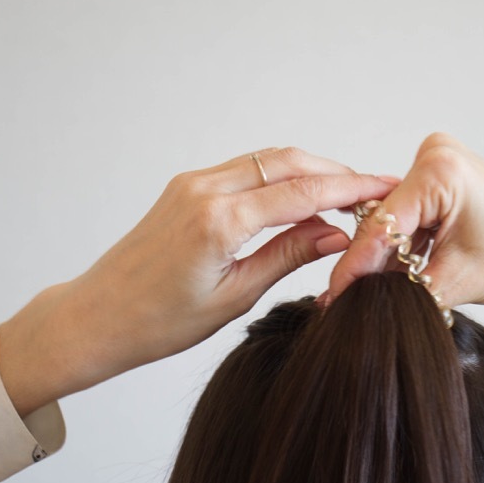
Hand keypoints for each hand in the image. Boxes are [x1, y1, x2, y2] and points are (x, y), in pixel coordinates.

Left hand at [0, 147, 397, 415]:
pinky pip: (245, 169)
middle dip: (336, 172)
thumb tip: (336, 233)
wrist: (98, 316)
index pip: (302, 193)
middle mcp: (205, 190)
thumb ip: (288, 256)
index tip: (385, 189)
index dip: (350, 189)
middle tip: (374, 190)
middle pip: (289, 162)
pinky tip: (301, 197)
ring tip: (345, 195)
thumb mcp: (235, 297)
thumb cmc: (159, 321)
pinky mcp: (186, 187)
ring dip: (309, 171)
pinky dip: (280, 177)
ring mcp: (192, 183)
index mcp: (219, 222)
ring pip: (268, 160)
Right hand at [326, 133, 483, 354]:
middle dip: (369, 266)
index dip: (355, 269)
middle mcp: (435, 154)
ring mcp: (439, 162)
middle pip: (383, 222)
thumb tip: (353, 305)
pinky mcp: (443, 177)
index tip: (332, 300)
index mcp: (440, 170)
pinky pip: (410, 217)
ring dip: (387, 259)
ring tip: (371, 299)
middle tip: (344, 306)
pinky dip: (405, 248)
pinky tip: (396, 280)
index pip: (381, 227)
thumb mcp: (453, 282)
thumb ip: (398, 291)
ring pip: (394, 222)